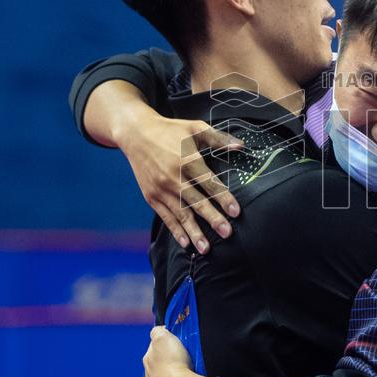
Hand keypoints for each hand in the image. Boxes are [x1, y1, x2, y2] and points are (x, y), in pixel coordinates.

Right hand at [116, 111, 243, 253]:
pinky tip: (185, 242)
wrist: (136, 134)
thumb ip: (218, 139)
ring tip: (206, 249)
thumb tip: (241, 146)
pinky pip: (165, 216)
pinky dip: (175, 230)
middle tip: (227, 233)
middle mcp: (173, 177)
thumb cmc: (171, 130)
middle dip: (212, 219)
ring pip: (180, 214)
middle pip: (196, 202)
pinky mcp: (151, 196)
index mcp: (186, 160)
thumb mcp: (195, 128)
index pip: (209, 183)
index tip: (236, 212)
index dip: (223, 198)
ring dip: (194, 232)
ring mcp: (160, 189)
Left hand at [143, 326, 191, 376]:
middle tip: (181, 366)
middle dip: (165, 369)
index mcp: (147, 363)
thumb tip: (157, 331)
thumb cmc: (173, 363)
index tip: (175, 349)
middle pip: (156, 371)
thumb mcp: (163, 337)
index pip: (153, 352)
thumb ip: (157, 332)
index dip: (163, 349)